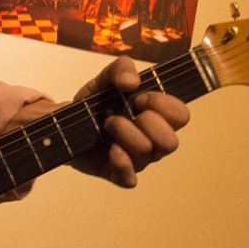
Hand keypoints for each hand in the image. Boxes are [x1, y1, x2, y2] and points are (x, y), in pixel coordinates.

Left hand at [66, 58, 187, 187]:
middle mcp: (154, 140)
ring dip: (126, 133)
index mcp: (159, 116)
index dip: (163, 105)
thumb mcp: (106, 78)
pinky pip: (130, 178)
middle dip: (147, 123)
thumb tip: (131, 82)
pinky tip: (111, 148)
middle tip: (125, 111)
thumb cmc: (96, 103)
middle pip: (171, 142)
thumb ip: (120, 69)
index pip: (181, 116)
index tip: (139, 97)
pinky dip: (121, 162)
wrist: (67, 123)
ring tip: (108, 123)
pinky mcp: (119, 174)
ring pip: (148, 153)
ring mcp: (138, 160)